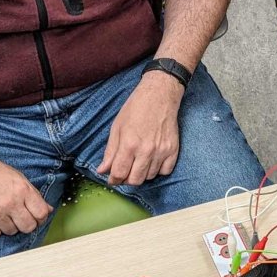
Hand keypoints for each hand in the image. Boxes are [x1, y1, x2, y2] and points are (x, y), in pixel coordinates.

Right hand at [0, 149, 52, 237]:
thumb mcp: (15, 176)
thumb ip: (32, 194)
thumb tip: (47, 210)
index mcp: (21, 189)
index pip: (41, 214)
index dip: (41, 217)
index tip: (37, 217)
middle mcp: (9, 203)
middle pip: (28, 227)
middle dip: (27, 224)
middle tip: (21, 218)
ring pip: (11, 232)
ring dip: (10, 225)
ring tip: (3, 212)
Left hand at [98, 71, 182, 185]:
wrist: (159, 95)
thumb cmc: (136, 108)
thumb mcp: (117, 128)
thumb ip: (110, 151)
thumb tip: (102, 170)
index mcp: (129, 144)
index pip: (119, 174)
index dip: (114, 180)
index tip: (113, 179)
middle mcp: (146, 150)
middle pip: (135, 180)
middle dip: (126, 179)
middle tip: (125, 171)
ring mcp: (161, 151)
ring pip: (149, 177)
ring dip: (141, 174)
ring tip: (138, 162)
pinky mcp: (173, 150)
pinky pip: (165, 172)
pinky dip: (158, 170)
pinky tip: (152, 161)